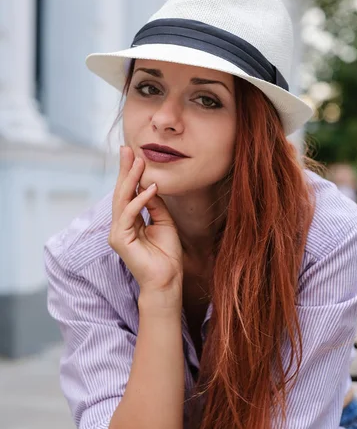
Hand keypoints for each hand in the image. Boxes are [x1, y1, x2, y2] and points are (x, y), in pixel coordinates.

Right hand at [109, 146, 182, 297]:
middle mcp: (119, 225)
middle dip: (125, 170)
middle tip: (127, 149)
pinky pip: (129, 214)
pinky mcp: (120, 240)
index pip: (127, 193)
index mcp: (128, 221)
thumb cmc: (166, 254)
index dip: (129, 173)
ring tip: (139, 162)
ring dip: (131, 179)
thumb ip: (155, 205)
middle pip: (120, 192)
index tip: (133, 153)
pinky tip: (151, 188)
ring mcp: (117, 233)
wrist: (167, 279)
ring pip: (122, 200)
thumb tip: (150, 185)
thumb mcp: (164, 222)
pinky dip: (140, 200)